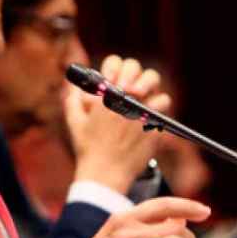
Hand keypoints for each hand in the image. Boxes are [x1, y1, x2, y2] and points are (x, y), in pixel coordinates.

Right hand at [65, 55, 169, 192]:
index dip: (116, 67)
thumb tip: (75, 86)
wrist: (105, 174)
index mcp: (105, 94)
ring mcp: (142, 112)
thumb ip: (72, 99)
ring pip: (156, 90)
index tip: (116, 78)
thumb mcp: (74, 121)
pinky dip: (159, 109)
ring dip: (150, 93)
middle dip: (137, 76)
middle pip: (139, 71)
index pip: (115, 63)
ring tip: (144, 102)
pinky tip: (151, 115)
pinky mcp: (154, 125)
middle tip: (133, 88)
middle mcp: (125, 99)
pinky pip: (163, 107)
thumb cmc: (87, 148)